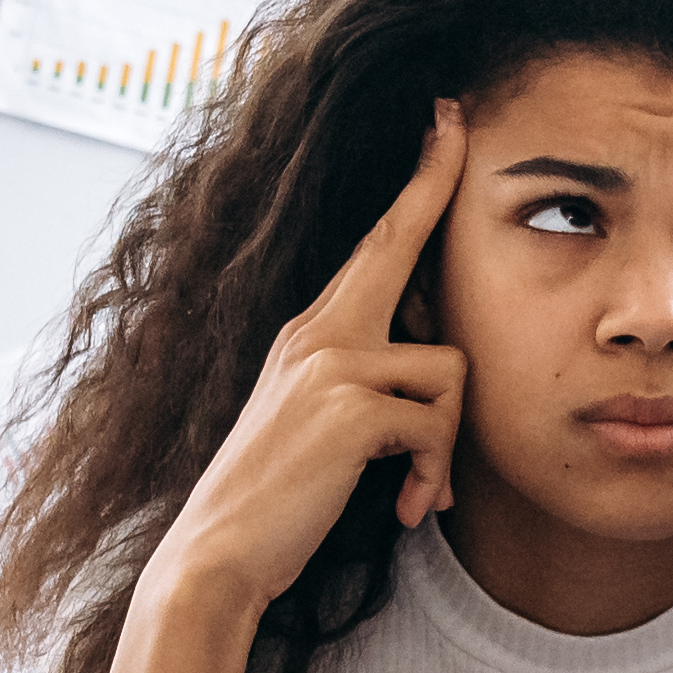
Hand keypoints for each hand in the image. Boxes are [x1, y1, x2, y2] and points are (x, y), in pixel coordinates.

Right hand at [108, 103, 470, 672]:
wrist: (218, 555)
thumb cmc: (277, 502)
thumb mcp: (319, 426)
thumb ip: (365, 387)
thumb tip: (437, 378)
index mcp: (313, 332)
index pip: (378, 240)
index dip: (418, 179)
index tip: (445, 121)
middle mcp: (319, 332)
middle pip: (402, 245)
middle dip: (434, 182)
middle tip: (455, 117)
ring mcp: (331, 363)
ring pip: (449, 372)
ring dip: (447, 445)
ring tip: (417, 491)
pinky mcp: (349, 407)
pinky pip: (435, 427)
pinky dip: (430, 477)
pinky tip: (401, 512)